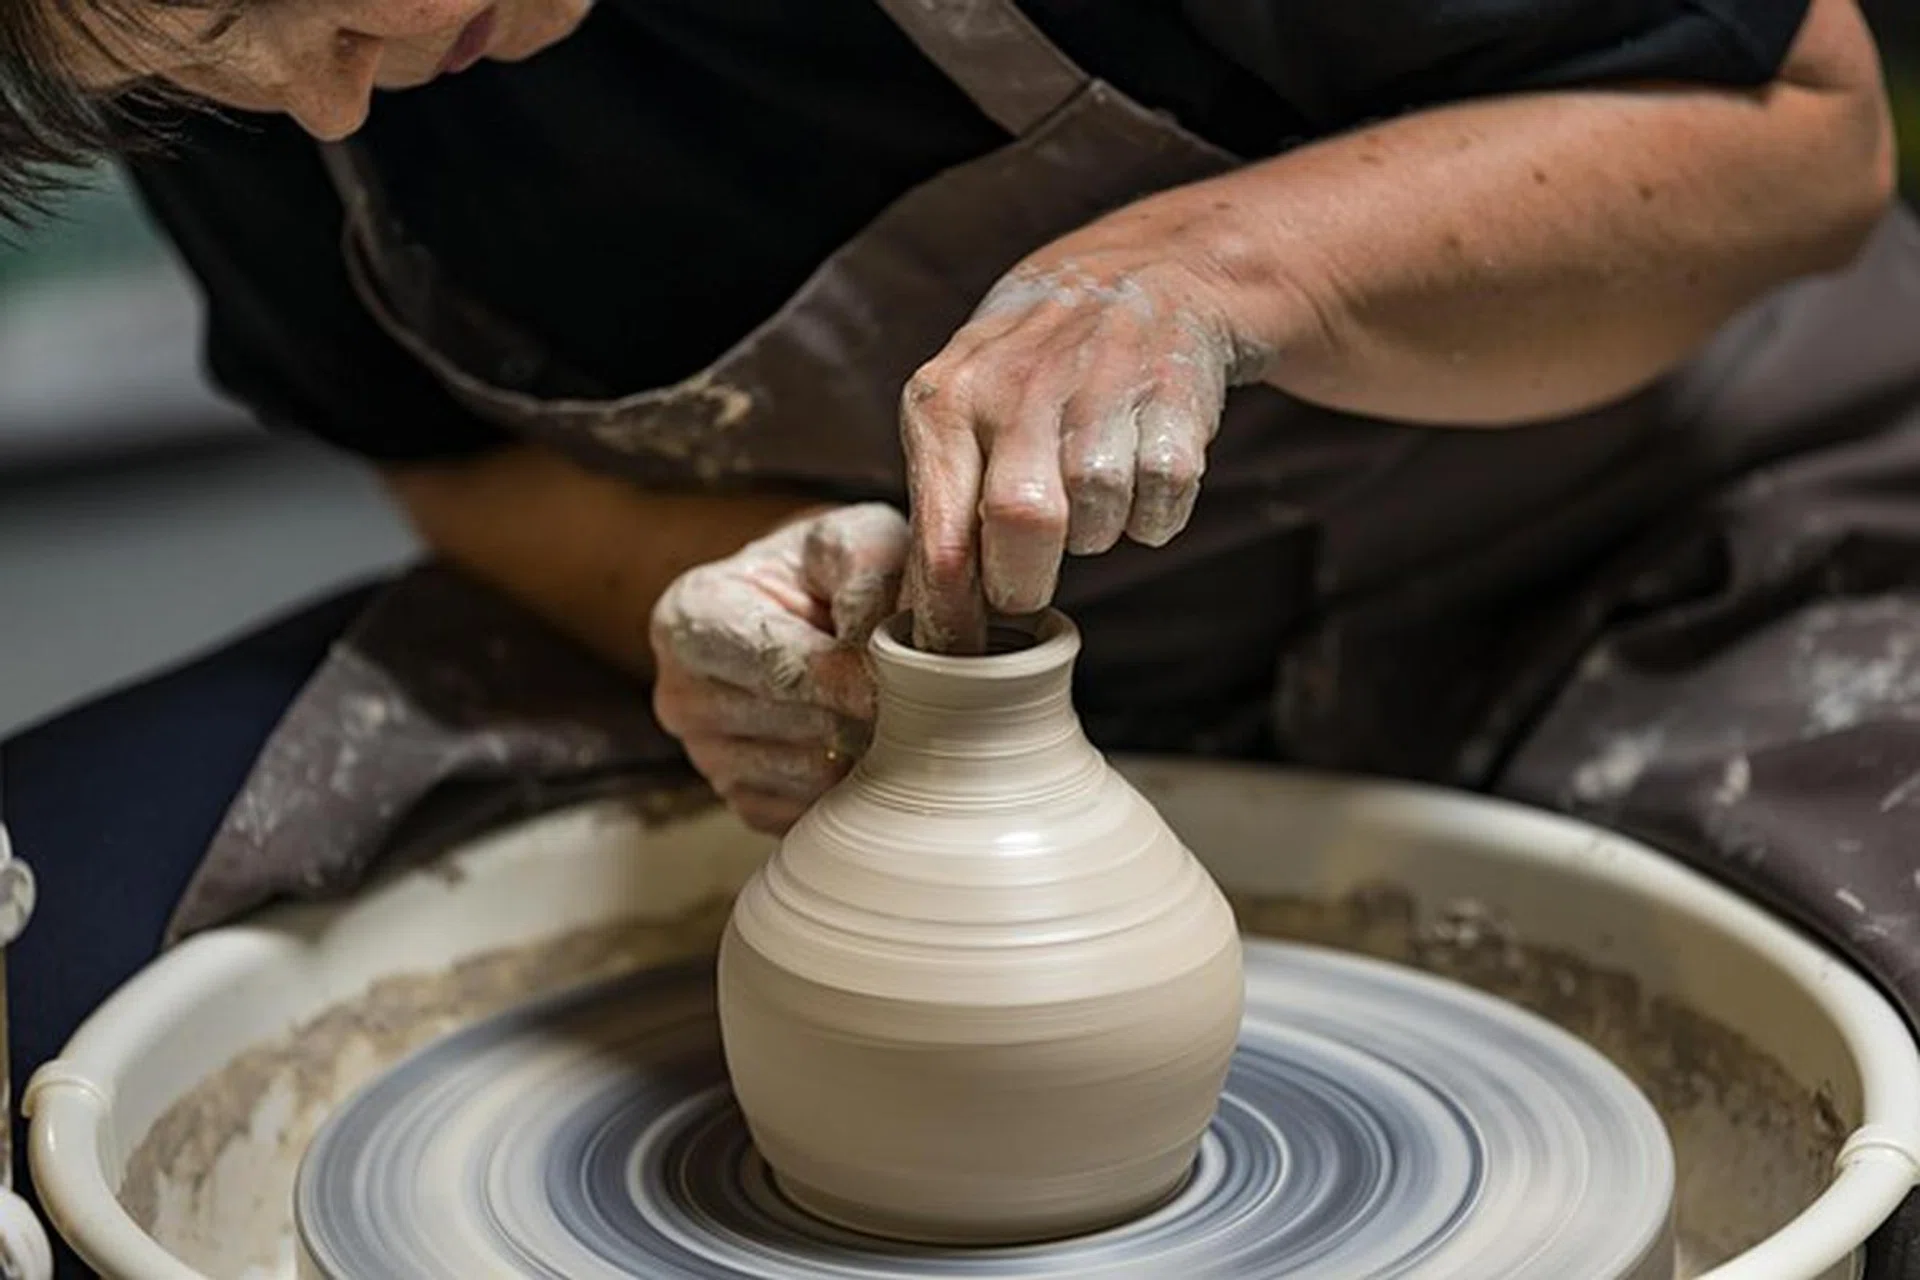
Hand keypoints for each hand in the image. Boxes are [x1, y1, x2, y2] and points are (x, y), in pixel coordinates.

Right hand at [651, 503, 908, 832]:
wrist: (801, 607)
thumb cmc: (826, 568)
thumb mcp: (848, 539)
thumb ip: (868, 577)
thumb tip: (883, 652)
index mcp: (691, 618)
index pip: (778, 665)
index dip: (849, 676)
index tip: (903, 675)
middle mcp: (682, 696)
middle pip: (801, 725)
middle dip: (870, 710)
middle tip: (925, 692)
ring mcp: (709, 758)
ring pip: (814, 777)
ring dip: (869, 749)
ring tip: (893, 707)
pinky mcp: (744, 802)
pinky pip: (814, 810)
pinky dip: (854, 784)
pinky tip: (867, 740)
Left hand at [901, 225, 1255, 652]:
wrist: (1140, 272)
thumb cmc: (1031, 373)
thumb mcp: (963, 410)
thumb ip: (941, 507)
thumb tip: (918, 624)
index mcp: (943, 399)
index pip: (941, 537)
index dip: (952, 616)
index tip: (959, 660)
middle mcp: (1013, 386)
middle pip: (1022, 527)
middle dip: (1027, 583)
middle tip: (1030, 590)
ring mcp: (1097, 385)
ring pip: (1096, 519)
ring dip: (1096, 536)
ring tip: (1088, 499)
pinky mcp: (1172, 393)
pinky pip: (1161, 501)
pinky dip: (1154, 513)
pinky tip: (1140, 475)